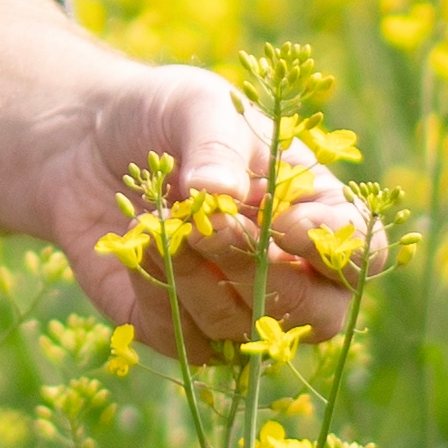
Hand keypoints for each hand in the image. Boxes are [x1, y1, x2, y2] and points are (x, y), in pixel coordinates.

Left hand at [42, 62, 373, 361]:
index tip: (281, 220)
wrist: (84, 141)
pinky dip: (161, 298)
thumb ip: (217, 143)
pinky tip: (137, 247)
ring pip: (246, 332)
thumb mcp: (196, 105)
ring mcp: (236, 303)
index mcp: (315, 210)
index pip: (362, 255)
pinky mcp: (178, 326)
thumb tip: (218, 191)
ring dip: (200, 282)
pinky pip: (188, 343)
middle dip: (262, 275)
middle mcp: (288, 268)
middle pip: (319, 315)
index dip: (335, 250)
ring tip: (156, 227)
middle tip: (205, 227)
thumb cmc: (163, 116)